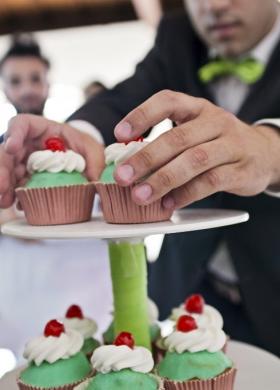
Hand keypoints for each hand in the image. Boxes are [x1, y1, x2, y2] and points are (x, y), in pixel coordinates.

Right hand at [0, 114, 104, 207]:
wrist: (86, 160)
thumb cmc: (86, 150)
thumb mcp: (94, 152)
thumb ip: (94, 163)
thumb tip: (95, 182)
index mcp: (44, 129)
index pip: (22, 124)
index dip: (14, 134)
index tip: (12, 148)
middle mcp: (29, 144)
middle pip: (7, 151)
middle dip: (3, 168)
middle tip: (2, 186)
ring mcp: (25, 161)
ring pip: (8, 169)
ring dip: (4, 186)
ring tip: (5, 201)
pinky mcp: (25, 177)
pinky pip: (15, 185)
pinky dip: (14, 195)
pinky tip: (15, 204)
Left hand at [113, 90, 279, 208]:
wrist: (265, 153)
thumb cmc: (218, 143)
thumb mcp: (196, 132)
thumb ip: (168, 143)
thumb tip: (129, 164)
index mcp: (198, 109)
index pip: (168, 101)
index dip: (142, 114)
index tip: (119, 134)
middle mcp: (216, 122)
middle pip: (178, 137)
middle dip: (146, 158)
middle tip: (122, 176)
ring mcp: (232, 145)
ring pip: (194, 161)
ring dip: (163, 179)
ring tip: (140, 195)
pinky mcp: (242, 170)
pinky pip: (211, 182)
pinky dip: (187, 194)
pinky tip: (168, 204)